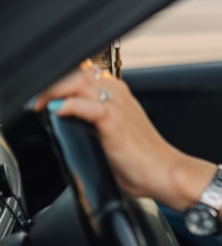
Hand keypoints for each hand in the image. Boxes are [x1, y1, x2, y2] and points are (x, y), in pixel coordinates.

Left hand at [32, 63, 189, 203]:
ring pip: (77, 83)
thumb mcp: (114, 132)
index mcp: (119, 94)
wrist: (163, 172)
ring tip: (37, 104)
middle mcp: (118, 95)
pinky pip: (84, 105)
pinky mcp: (113, 121)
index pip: (84, 73)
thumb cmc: (142, 159)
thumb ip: (93, 121)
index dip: (61, 80)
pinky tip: (55, 112)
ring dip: (52, 91)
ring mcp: (116, 106)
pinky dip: (66, 105)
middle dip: (51, 83)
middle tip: (33, 99)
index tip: (42, 94)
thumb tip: (66, 122)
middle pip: (77, 73)